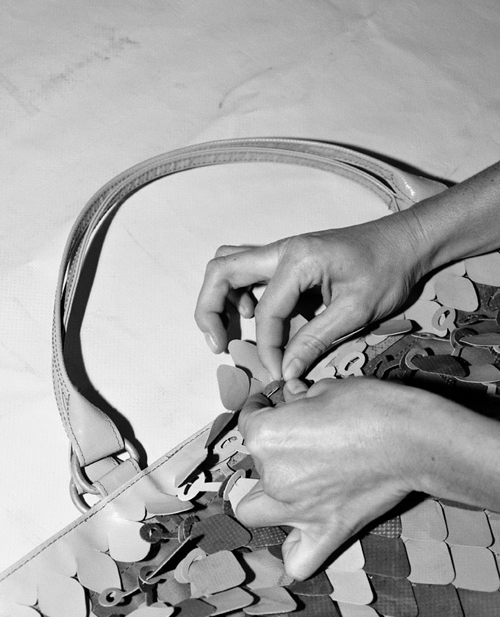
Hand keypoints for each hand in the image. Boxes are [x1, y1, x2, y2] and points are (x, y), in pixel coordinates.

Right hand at [195, 211, 425, 379]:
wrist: (406, 243)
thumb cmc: (387, 271)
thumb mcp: (355, 312)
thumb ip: (315, 341)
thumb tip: (285, 372)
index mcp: (298, 260)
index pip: (266, 312)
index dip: (267, 349)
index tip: (278, 373)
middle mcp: (282, 250)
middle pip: (221, 271)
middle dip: (209, 310)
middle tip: (218, 345)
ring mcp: (283, 251)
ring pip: (229, 264)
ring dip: (220, 296)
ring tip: (230, 331)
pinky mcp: (289, 258)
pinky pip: (248, 269)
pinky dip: (239, 291)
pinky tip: (253, 315)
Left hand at [235, 375, 499, 579]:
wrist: (411, 438)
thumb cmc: (370, 406)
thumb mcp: (326, 388)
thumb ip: (299, 400)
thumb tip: (292, 399)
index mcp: (266, 437)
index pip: (248, 420)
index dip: (260, 408)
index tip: (273, 404)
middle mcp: (272, 477)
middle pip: (252, 465)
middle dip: (267, 452)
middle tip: (295, 441)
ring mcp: (296, 510)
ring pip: (253, 513)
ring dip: (265, 499)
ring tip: (290, 485)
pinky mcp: (326, 533)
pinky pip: (297, 561)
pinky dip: (295, 554)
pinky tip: (302, 538)